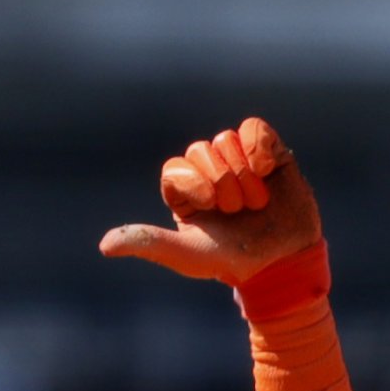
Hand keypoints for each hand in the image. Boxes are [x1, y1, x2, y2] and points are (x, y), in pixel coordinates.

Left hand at [98, 118, 320, 286]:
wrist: (284, 261)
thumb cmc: (233, 261)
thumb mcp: (188, 255)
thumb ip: (149, 243)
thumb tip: (105, 245)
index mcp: (183, 190)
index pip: (177, 167)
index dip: (196, 182)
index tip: (213, 207)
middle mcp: (207, 170)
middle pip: (202, 150)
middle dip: (223, 183)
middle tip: (239, 211)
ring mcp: (237, 159)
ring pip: (227, 140)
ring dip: (243, 175)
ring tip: (257, 203)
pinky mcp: (267, 152)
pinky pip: (254, 129)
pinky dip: (261, 148)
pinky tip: (269, 171)